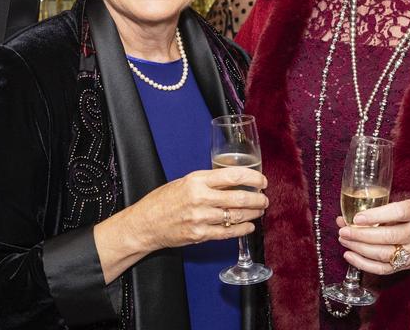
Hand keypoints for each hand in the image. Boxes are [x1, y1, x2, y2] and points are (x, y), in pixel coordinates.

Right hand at [95, 166, 268, 281]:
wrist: (145, 223)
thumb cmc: (163, 201)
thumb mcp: (185, 182)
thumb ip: (208, 182)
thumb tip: (234, 181)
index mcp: (197, 180)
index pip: (233, 175)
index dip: (252, 177)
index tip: (262, 180)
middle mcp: (200, 198)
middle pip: (239, 197)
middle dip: (257, 198)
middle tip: (264, 198)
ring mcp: (201, 218)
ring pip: (236, 215)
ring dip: (252, 214)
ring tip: (259, 211)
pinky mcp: (200, 234)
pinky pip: (227, 232)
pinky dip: (241, 230)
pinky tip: (249, 227)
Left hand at [337, 199, 409, 274]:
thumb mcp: (402, 208)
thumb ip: (377, 211)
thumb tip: (343, 218)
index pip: (397, 213)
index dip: (376, 216)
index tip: (357, 217)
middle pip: (387, 236)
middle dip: (361, 234)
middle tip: (344, 230)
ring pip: (382, 254)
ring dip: (359, 247)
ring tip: (344, 239)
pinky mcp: (402, 267)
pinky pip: (381, 269)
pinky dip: (362, 263)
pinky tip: (349, 254)